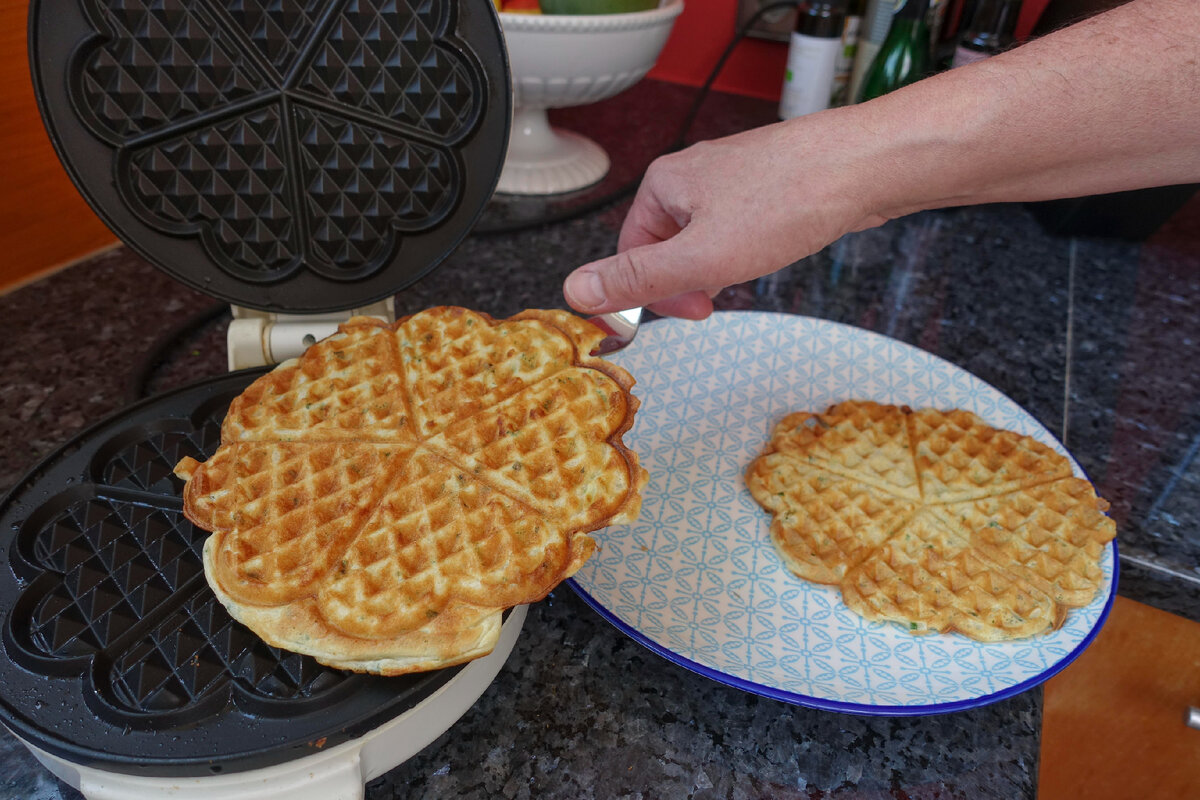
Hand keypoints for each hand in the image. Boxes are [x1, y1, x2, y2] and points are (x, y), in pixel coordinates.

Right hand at [563, 111, 887, 318]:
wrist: (865, 167)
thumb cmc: (790, 200)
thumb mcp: (701, 256)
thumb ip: (637, 277)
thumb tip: (575, 291)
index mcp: (665, 183)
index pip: (632, 251)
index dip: (656, 292)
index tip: (692, 311)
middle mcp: (694, 174)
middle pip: (669, 245)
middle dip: (694, 277)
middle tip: (724, 292)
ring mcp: (733, 176)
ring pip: (708, 238)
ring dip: (724, 264)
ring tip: (757, 263)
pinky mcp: (768, 183)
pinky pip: (742, 226)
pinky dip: (753, 247)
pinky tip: (777, 247)